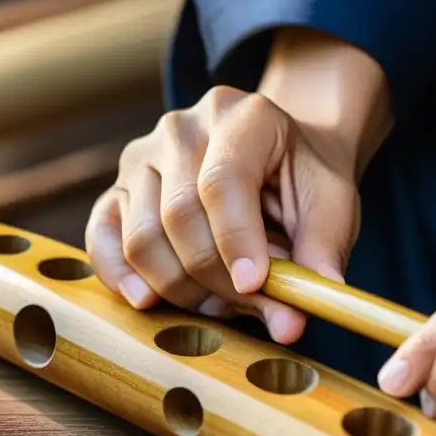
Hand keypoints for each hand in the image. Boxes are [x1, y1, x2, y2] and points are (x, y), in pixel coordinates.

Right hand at [85, 85, 360, 343]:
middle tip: (251, 305)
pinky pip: (102, 239)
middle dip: (215, 278)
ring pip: (142, 237)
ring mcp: (142, 156)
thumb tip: (295, 320)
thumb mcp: (333, 204)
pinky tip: (148, 301)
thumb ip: (321, 253)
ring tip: (223, 300)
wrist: (277, 154)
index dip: (236, 239)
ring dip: (181, 288)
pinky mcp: (118, 188)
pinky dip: (121, 277)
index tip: (256, 286)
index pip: (223, 180)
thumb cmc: (303, 179)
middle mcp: (181, 128)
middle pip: (179, 215)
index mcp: (241, 115)